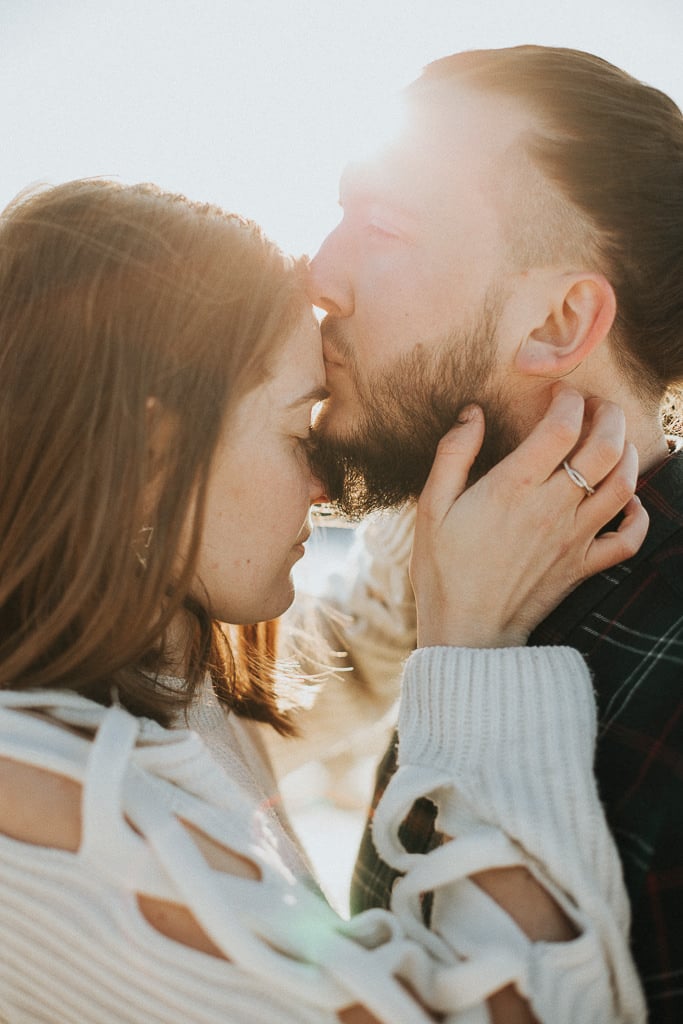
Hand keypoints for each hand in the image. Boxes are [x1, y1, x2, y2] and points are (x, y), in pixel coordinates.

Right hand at [410, 385, 648, 647]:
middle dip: (608, 414)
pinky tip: (625, 500)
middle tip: (594, 406)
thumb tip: (472, 412)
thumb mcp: (432, 507)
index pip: (562, 426)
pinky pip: (630, 538)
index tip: (557, 393)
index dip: (567, 398)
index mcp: (514, 488)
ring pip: (625, 483)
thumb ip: (453, 454)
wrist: (466, 634)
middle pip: (606, 446)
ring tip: (611, 440)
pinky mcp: (584, 566)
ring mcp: (575, 538)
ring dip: (627, 452)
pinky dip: (638, 513)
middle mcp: (553, 508)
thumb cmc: (443, 570)